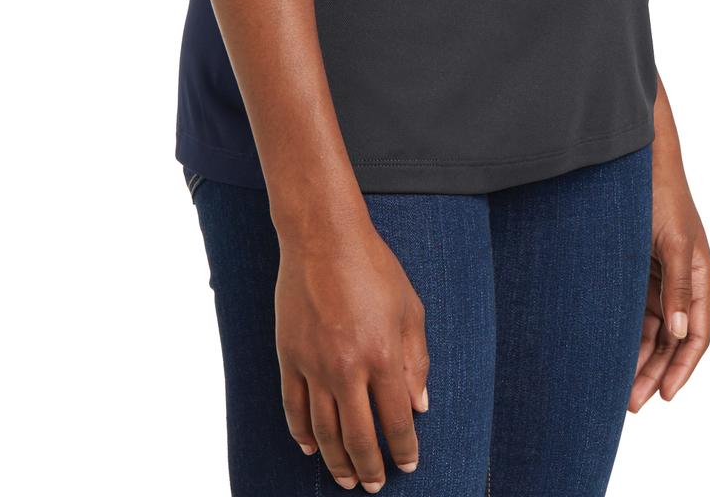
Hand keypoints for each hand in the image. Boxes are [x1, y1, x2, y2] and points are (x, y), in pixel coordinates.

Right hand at [276, 218, 429, 489]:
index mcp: (384, 356)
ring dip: (337, 461)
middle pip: (359, 436)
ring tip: (346, 478)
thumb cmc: (373, 267)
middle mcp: (348, 368)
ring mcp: (314, 365)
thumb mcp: (410, 308)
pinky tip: (311, 449)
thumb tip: (420, 406)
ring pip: (324, 431)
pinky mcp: (289, 356)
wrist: (323, 237)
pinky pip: (294, 408)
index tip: (408, 464)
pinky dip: (301, 434)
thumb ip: (417, 361)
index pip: (396, 421)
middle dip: (370, 467)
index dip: (404, 449)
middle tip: (375, 485)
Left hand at [629, 162, 709, 407]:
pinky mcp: (639, 271)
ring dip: (640, 358)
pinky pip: (637, 312)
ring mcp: (661, 278)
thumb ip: (677, 287)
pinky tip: (612, 352)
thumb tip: (680, 331)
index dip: (683, 368)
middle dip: (655, 372)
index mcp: (700, 278)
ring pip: (653, 331)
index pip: (697, 335)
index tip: (664, 395)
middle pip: (673, 340)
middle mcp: (683, 283)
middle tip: (632, 403)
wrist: (638, 160)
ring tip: (619, 388)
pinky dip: (628, 334)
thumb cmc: (661, 194)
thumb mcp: (672, 241)